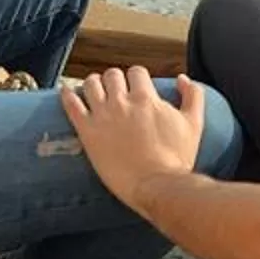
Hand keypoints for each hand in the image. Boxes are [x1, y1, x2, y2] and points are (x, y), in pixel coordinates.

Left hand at [60, 67, 204, 208]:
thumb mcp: (194, 123)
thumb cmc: (176, 159)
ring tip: (93, 91)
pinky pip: (71, 105)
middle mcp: (122, 102)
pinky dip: (66, 95)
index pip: (136, 72)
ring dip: (92, 84)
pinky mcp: (87, 132)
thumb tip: (182, 78)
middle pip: (112, 75)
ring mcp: (102, 115)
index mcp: (146, 98)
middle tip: (114, 92)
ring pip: (90, 84)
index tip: (135, 88)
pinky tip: (65, 91)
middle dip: (114, 80)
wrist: (156, 186)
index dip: (136, 79)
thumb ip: (193, 95)